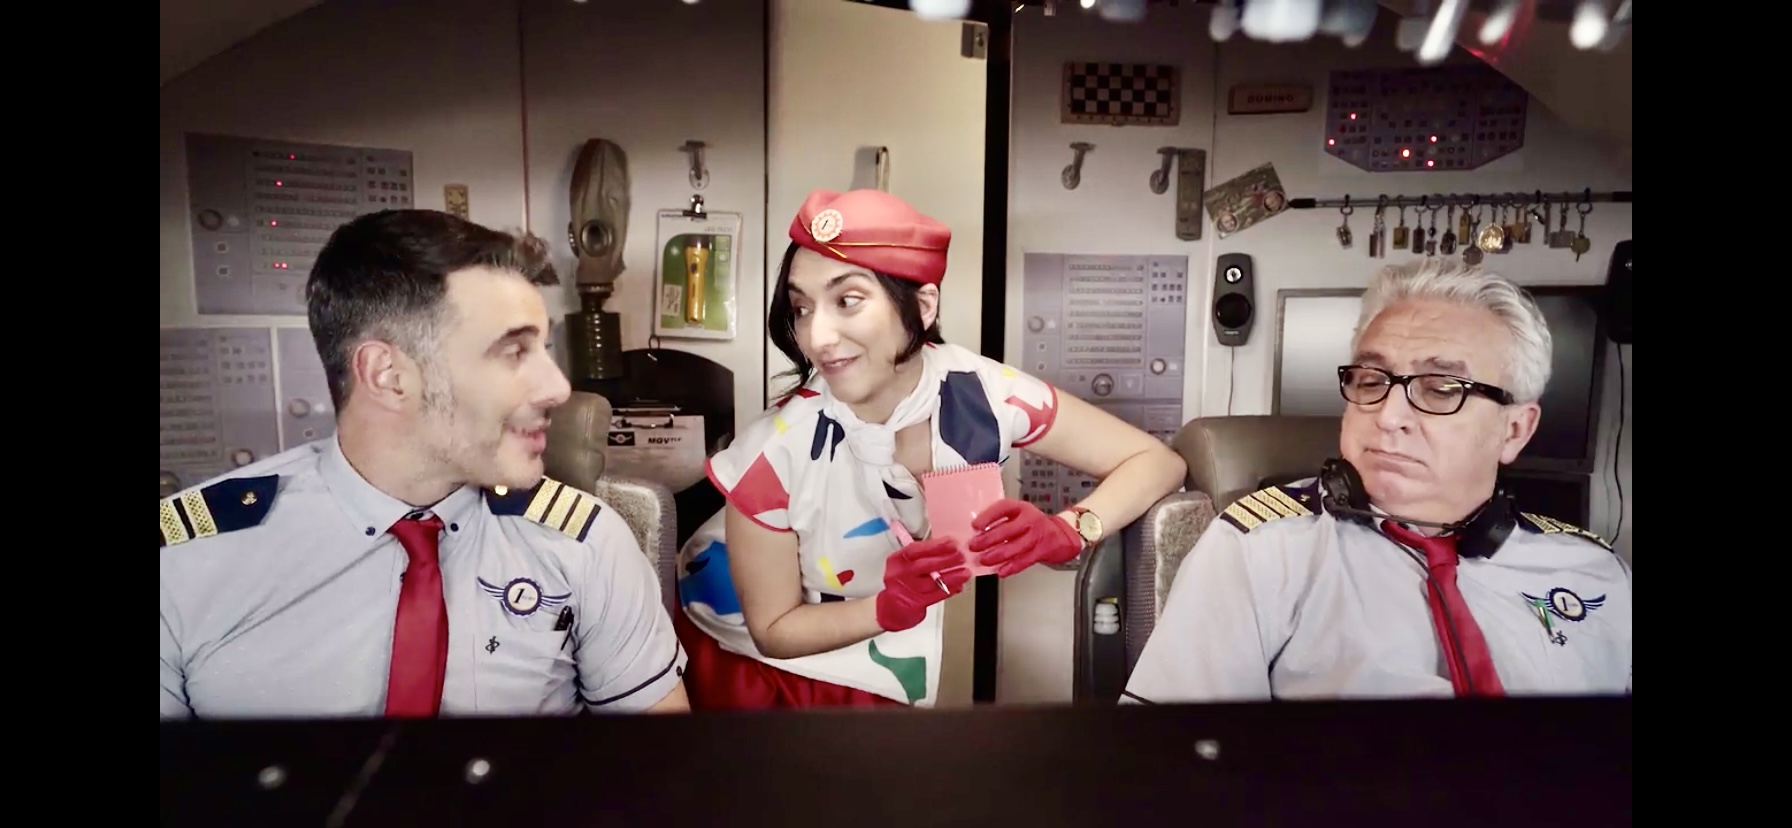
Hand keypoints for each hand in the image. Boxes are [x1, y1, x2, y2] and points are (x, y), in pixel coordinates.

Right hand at [876, 537, 970, 631]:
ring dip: (952, 576)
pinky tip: (959, 585)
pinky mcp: (915, 604)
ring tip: (965, 572)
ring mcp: (907, 590)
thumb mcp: (905, 564)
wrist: (890, 608)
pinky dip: (949, 589)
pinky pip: (936, 595)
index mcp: (897, 560)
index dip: (935, 546)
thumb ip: (922, 555)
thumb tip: (946, 545)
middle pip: (924, 565)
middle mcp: (900, 574)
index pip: (915, 550)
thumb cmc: (902, 581)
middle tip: (961, 556)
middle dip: (946, 559)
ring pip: (933, 582)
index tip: (951, 542)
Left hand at [966, 498, 1084, 577]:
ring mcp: (1037, 535)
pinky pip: (1025, 560)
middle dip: (988, 539)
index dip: (988, 516)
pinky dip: (1012, 566)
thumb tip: (976, 534)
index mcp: (1021, 508)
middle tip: (974, 546)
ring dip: (997, 555)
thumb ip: (1002, 522)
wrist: (1063, 534)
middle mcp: (1030, 519)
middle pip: (1008, 529)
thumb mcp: (1020, 516)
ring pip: (1015, 546)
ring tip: (984, 560)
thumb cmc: (1035, 525)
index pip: (1003, 508)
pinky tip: (1001, 571)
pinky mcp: (1043, 550)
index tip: (975, 525)